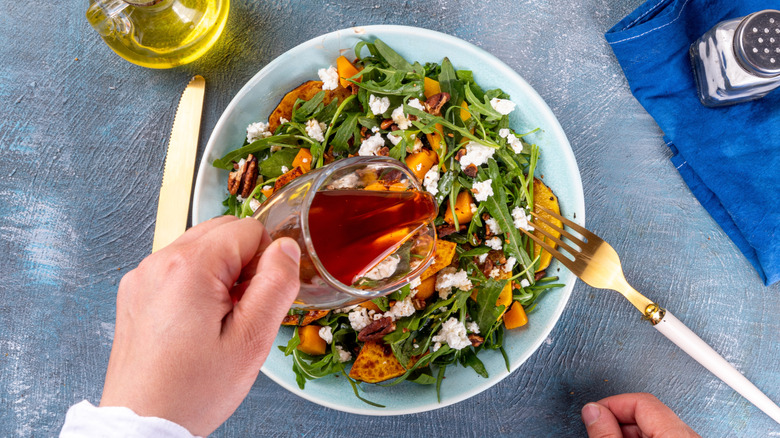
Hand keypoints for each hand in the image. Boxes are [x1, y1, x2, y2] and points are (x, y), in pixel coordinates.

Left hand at [100, 216, 300, 435]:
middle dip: (243, 263)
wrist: (143, 424)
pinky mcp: (135, 293)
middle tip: (243, 309)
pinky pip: (178, 269)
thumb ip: (276, 284)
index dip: (266, 261)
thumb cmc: (192, 390)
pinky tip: (198, 323)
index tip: (258, 299)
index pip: (248, 229)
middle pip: (222, 232)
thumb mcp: (251, 340)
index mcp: (189, 266)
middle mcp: (159, 262)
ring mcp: (143, 276)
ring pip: (201, 249)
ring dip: (221, 273)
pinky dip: (196, 284)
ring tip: (220, 319)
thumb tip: (288, 249)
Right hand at [582, 392, 699, 437]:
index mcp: (677, 434)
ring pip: (656, 426)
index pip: (641, 401)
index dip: (612, 403)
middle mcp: (690, 437)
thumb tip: (592, 411)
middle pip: (649, 412)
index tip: (593, 412)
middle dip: (619, 418)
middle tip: (598, 428)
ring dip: (629, 431)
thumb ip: (606, 432)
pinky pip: (665, 437)